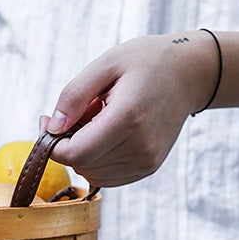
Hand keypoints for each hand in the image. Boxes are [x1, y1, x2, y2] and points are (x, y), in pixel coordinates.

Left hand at [45, 31, 217, 186]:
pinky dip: (97, 161)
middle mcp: (140, 147)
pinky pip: (107, 177)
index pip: (74, 153)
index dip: (52, 143)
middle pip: (81, 165)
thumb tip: (51, 127)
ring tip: (97, 121)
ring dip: (83, 153)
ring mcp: (147, 161)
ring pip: (92, 175)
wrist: (190, 74)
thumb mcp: (105, 65)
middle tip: (78, 113)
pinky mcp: (149, 167)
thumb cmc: (146, 62)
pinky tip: (106, 134)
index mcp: (127, 118)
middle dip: (67, 144)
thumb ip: (73, 96)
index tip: (48, 120)